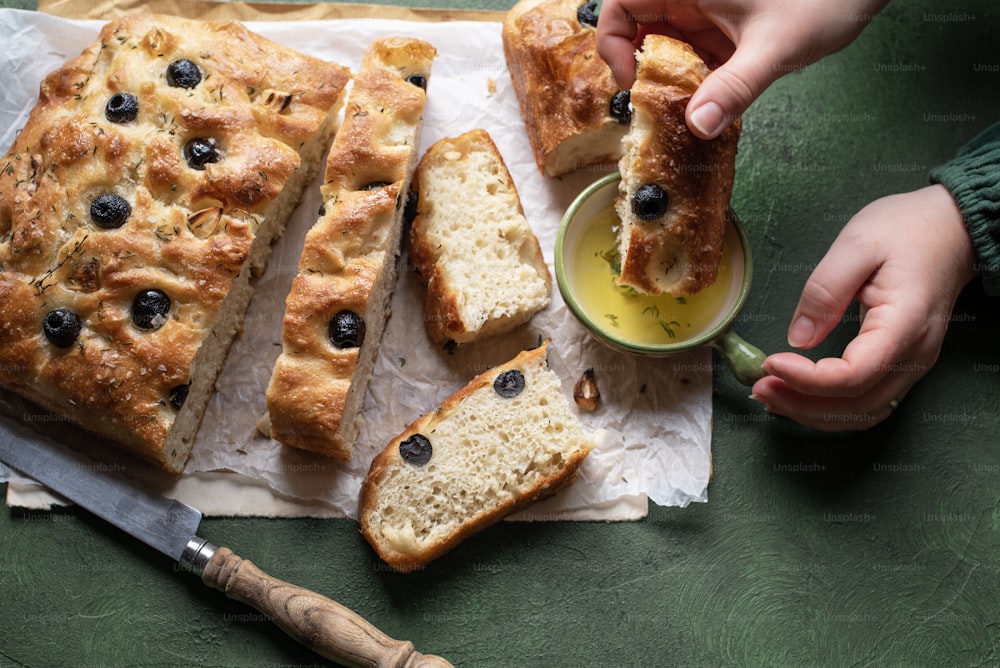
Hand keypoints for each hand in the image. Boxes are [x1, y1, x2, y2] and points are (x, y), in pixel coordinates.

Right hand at [596, 0, 888, 138]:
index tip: (631, 77)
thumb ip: (735, 88)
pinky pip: (694, 56)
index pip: (621, 4)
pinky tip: (710, 105)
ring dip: (670, 80)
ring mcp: (708, 10)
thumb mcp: (775, 46)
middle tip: (656, 104)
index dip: (613, 41)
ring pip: (666, 45)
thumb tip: (699, 126)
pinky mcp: (725, 27)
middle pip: (639, 28)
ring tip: (684, 111)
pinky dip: (696, 82)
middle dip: (643, 68)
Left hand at [750, 185, 976, 429]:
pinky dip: (830, 407)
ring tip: (770, 394)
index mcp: (904, 324)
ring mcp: (911, 364)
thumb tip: (799, 339)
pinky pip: (867, 402)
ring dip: (813, 413)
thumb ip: (826, 291)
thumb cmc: (906, 230)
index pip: (854, 375)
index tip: (770, 362)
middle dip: (802, 404)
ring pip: (862, 413)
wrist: (950, 229)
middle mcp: (914, 355)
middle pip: (857, 405)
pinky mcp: (901, 364)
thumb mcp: (857, 244)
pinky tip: (797, 395)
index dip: (807, 379)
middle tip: (758, 387)